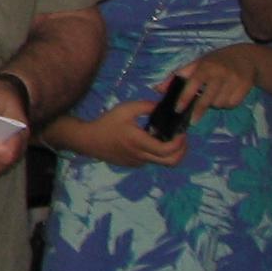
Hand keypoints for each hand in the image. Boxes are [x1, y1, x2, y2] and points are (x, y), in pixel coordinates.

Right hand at [56, 98, 189, 169]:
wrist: (89, 140)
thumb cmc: (107, 123)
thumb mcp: (125, 109)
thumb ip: (146, 106)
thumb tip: (162, 106)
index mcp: (139, 142)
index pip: (167, 150)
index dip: (179, 143)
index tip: (181, 132)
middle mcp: (141, 155)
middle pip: (171, 162)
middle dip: (182, 152)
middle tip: (181, 139)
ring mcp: (138, 162)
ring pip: (162, 162)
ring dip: (170, 152)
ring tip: (167, 138)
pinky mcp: (134, 164)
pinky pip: (151, 160)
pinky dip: (156, 152)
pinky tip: (149, 140)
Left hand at [171, 46, 259, 113]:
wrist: (245, 57)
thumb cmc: (215, 61)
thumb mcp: (196, 64)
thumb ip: (177, 76)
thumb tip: (158, 89)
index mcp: (205, 66)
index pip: (193, 84)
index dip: (184, 98)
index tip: (178, 109)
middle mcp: (220, 73)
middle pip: (207, 99)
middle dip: (198, 111)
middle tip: (192, 120)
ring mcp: (234, 80)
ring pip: (220, 103)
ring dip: (214, 104)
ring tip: (213, 96)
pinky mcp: (246, 86)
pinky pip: (232, 104)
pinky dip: (226, 104)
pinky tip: (225, 96)